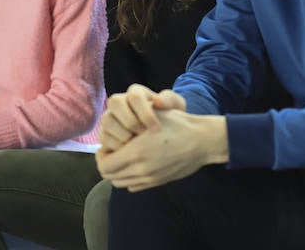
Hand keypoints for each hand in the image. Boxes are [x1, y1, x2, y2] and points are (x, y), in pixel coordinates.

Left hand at [96, 111, 227, 191]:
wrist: (202, 141)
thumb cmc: (177, 124)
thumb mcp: (150, 118)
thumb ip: (130, 128)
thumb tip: (113, 133)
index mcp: (136, 153)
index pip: (104, 165)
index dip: (102, 156)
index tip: (107, 146)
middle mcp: (141, 169)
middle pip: (110, 176)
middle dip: (108, 163)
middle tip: (114, 151)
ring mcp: (150, 178)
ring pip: (121, 183)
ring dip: (119, 172)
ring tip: (125, 157)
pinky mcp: (159, 182)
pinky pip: (135, 186)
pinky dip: (131, 178)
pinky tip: (138, 164)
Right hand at [98, 85, 184, 150]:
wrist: (164, 134)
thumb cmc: (169, 118)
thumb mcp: (175, 107)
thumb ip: (170, 101)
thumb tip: (158, 101)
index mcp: (136, 93)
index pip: (134, 96)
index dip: (144, 112)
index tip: (156, 128)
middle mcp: (120, 102)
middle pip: (115, 103)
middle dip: (130, 121)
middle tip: (143, 135)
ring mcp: (110, 117)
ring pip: (107, 120)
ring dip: (122, 134)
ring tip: (136, 145)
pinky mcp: (106, 133)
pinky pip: (103, 138)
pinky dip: (115, 146)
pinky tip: (129, 153)